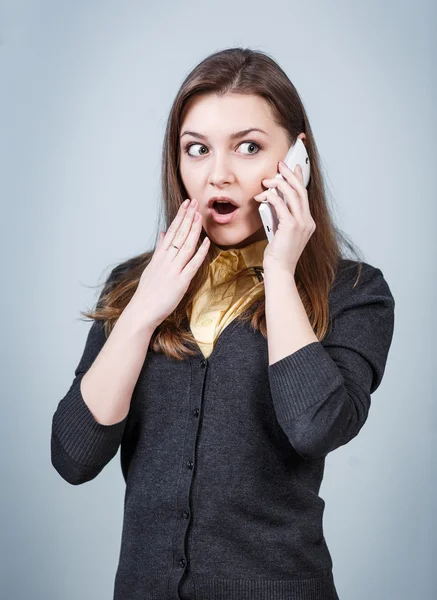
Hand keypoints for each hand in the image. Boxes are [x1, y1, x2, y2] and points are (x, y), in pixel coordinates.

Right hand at [129, 198, 209, 328]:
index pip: (171, 231)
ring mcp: (173, 270)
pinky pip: (192, 264)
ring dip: (194, 230)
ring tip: (200, 215)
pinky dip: (200, 252)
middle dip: (188, 217)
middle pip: (179, 235)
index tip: (187, 204)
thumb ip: (159, 250)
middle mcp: (166, 260)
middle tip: (196, 202)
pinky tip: (206, 242)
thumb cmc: (147, 292)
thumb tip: (163, 234)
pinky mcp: (180, 282)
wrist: (142, 311)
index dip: (180, 217)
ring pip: (186, 246)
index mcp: (159, 256)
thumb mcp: (151, 267)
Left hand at [254, 161, 315, 276]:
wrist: (279, 270)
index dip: (299, 179)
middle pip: (301, 190)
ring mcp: (301, 224)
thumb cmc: (278, 254)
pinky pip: (281, 204)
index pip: (304, 196)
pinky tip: (262, 196)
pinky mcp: (291, 226)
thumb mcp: (281, 231)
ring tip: (267, 180)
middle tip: (281, 164)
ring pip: (292, 194)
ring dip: (278, 184)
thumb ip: (280, 216)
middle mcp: (308, 221)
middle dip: (290, 175)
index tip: (294, 167)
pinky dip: (271, 197)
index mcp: (308, 222)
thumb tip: (272, 199)